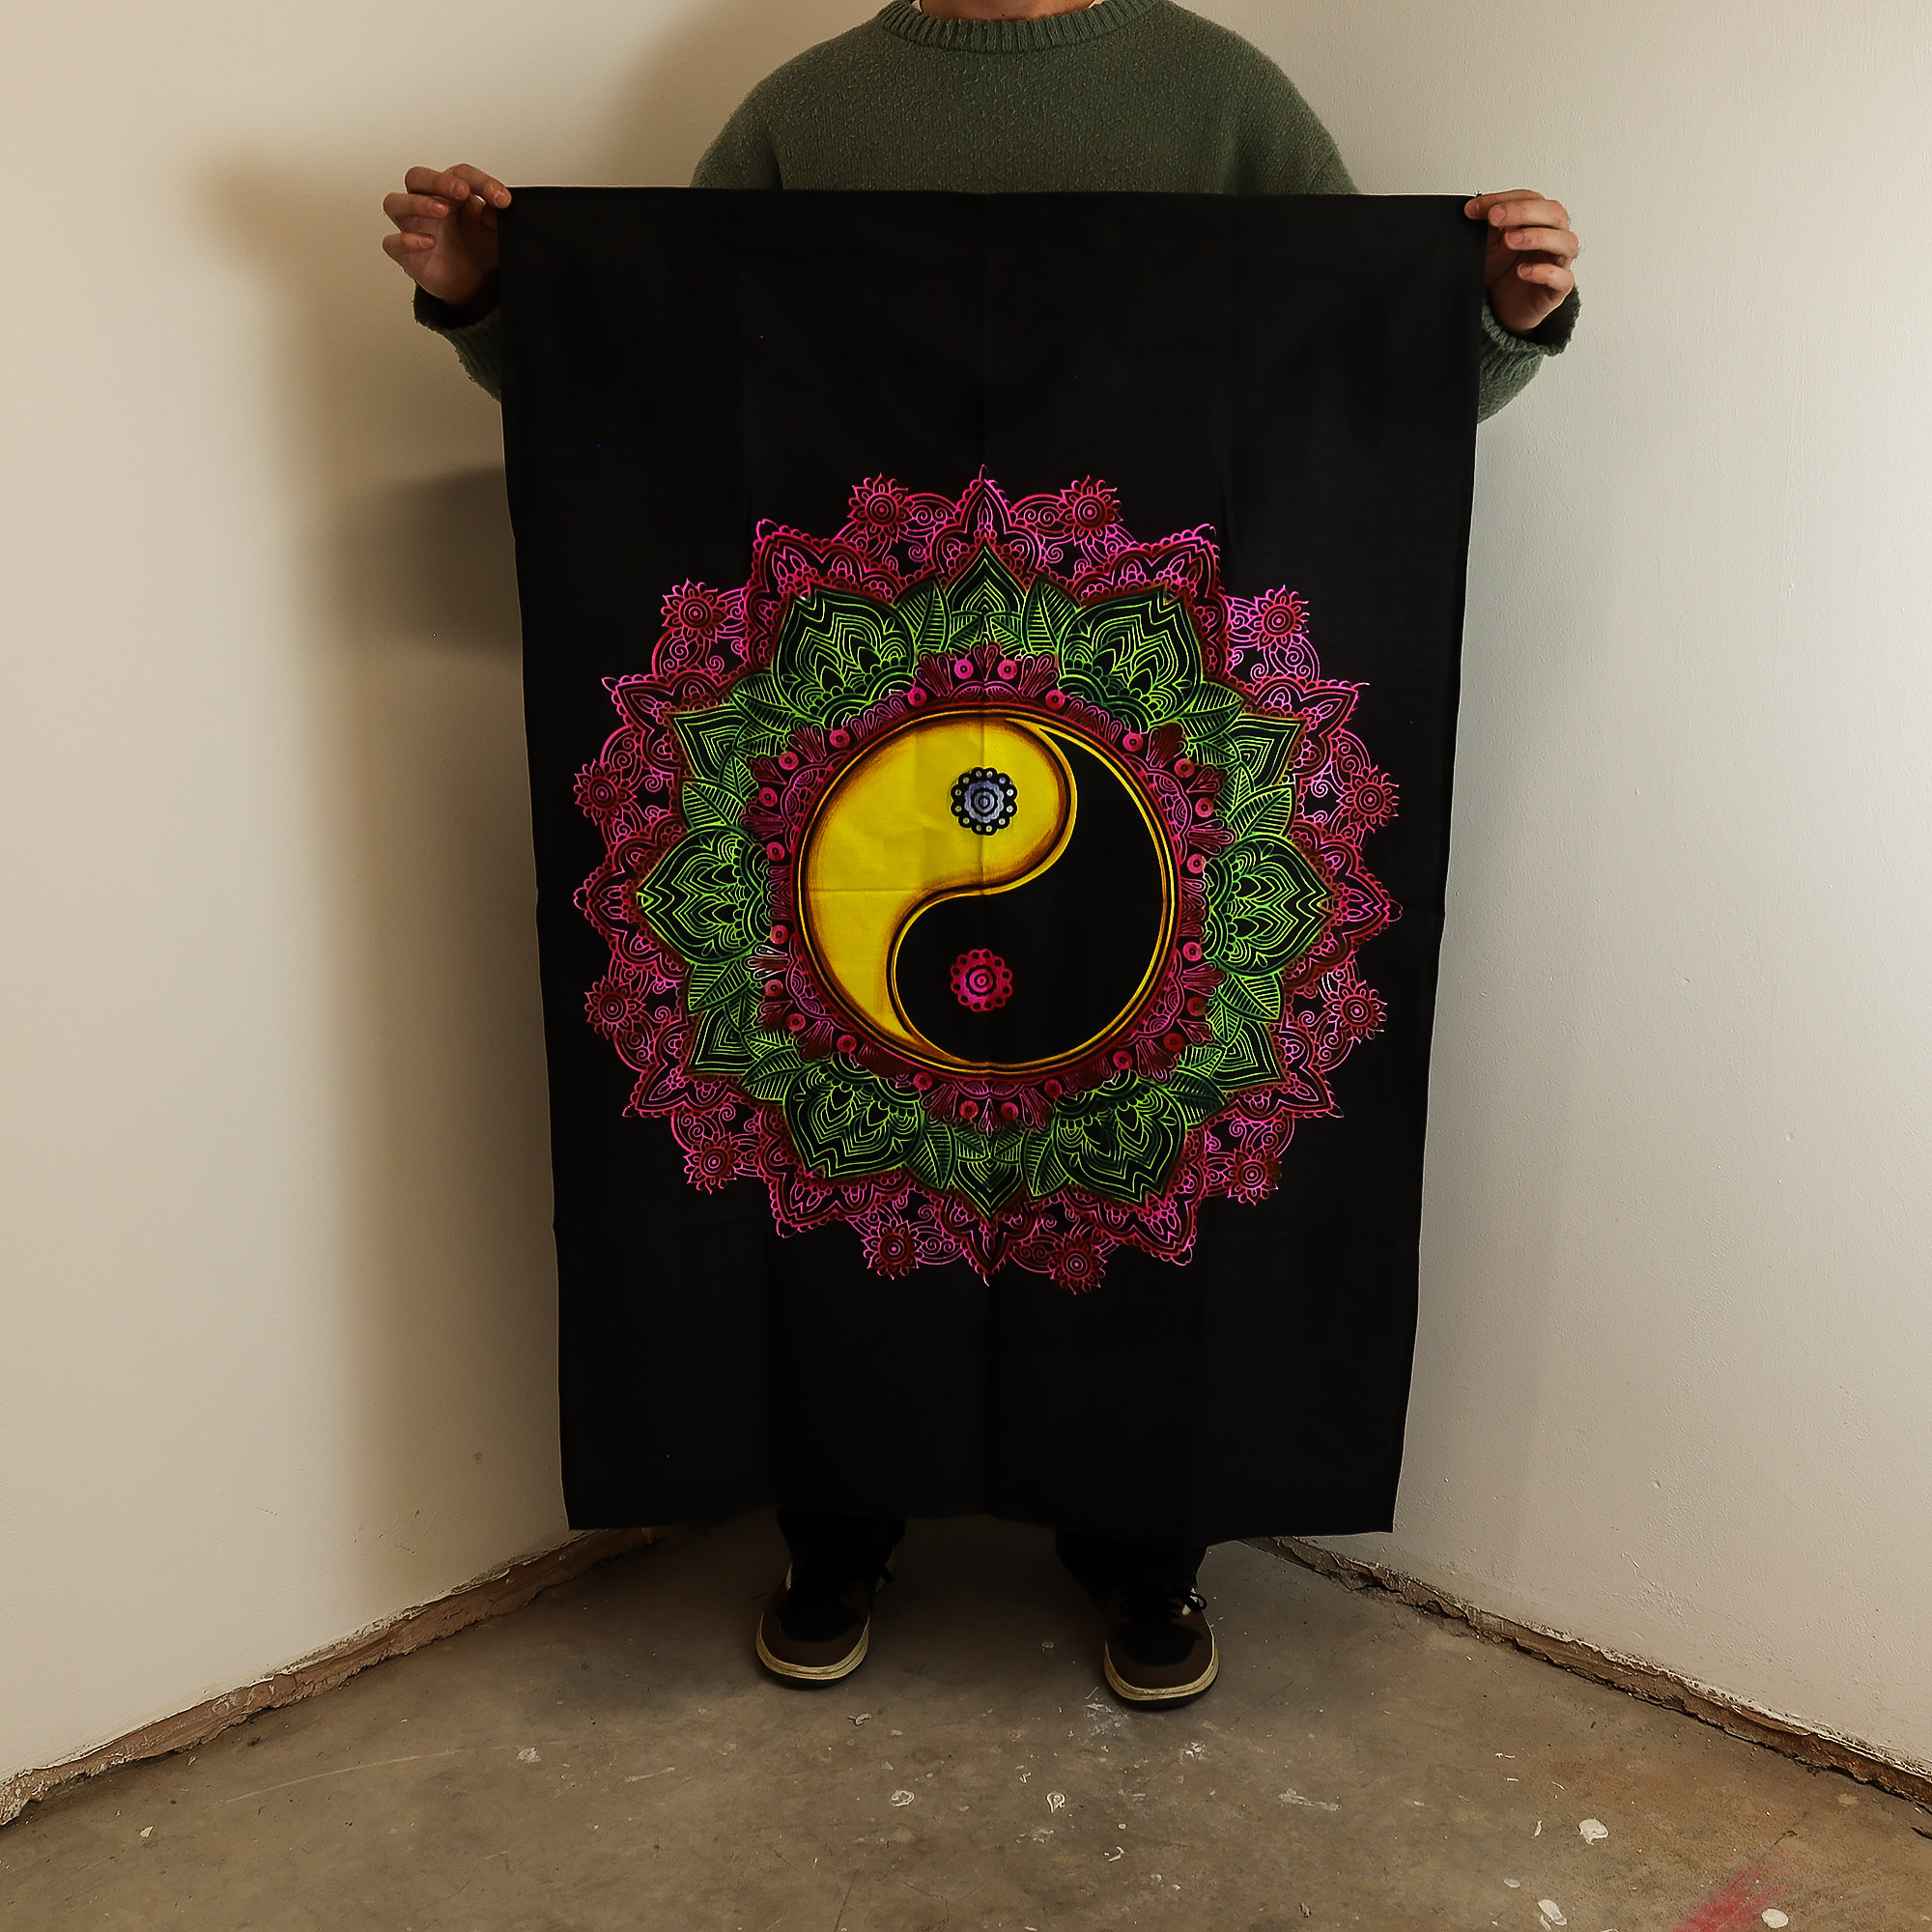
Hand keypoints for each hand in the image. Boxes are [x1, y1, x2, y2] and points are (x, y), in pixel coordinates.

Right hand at [381, 165, 510, 317]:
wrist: (474, 282)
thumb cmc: (478, 247)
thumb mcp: (495, 231)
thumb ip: (496, 217)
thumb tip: (499, 207)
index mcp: (450, 191)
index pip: (459, 174)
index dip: (481, 182)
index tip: (502, 198)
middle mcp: (426, 203)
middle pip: (417, 177)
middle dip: (438, 181)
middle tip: (462, 190)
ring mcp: (413, 227)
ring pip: (395, 203)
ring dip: (417, 203)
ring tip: (442, 211)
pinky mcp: (406, 254)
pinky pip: (393, 242)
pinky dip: (406, 240)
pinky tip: (429, 242)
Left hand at [1463, 190, 1578, 335]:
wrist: (1503, 308)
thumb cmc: (1502, 271)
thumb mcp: (1489, 244)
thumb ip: (1487, 226)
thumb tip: (1474, 208)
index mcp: (1540, 220)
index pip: (1530, 199)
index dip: (1503, 199)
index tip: (1474, 207)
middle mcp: (1554, 237)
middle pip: (1554, 213)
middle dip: (1523, 211)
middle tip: (1495, 217)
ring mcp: (1559, 262)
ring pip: (1565, 242)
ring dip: (1538, 237)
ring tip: (1510, 241)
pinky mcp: (1559, 289)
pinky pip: (1562, 278)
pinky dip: (1544, 272)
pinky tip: (1522, 271)